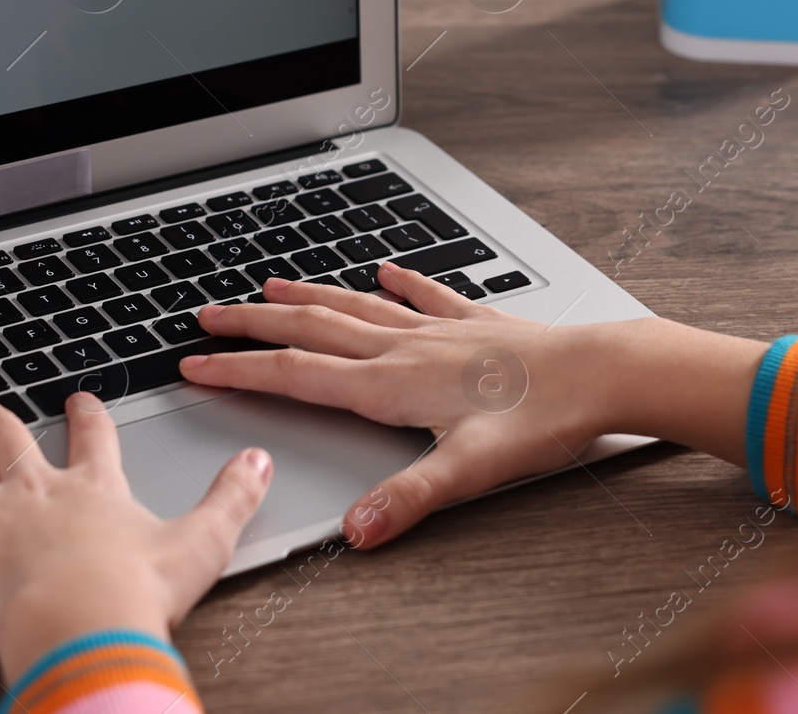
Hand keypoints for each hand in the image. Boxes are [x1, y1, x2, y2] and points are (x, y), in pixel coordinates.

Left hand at [0, 389, 272, 681]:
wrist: (88, 625)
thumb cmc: (139, 592)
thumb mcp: (204, 542)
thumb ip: (232, 497)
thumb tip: (259, 460)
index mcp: (91, 489)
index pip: (89, 437)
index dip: (83, 415)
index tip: (76, 399)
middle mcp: (33, 490)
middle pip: (3, 435)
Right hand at [181, 263, 764, 547]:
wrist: (603, 371)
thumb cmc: (543, 419)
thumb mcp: (470, 470)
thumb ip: (408, 498)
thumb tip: (357, 531)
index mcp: (390, 384)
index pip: (296, 375)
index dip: (240, 371)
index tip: (194, 365)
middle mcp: (404, 348)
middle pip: (312, 330)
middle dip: (253, 325)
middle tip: (206, 315)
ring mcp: (437, 330)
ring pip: (355, 306)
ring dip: (307, 297)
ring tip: (269, 285)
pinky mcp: (472, 322)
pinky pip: (422, 294)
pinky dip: (397, 280)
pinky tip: (384, 267)